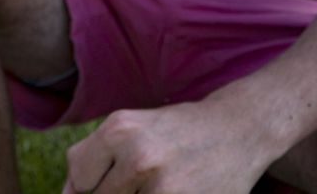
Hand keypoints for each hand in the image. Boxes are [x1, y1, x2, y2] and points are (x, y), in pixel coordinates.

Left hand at [61, 101, 272, 193]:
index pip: (79, 177)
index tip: (122, 173)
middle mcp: (138, 156)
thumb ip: (92, 159)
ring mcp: (163, 187)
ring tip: (162, 180)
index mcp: (119, 129)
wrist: (238, 130)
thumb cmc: (175, 132)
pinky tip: (176, 187)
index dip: (94, 181)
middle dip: (118, 191)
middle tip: (150, 174)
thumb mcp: (129, 129)